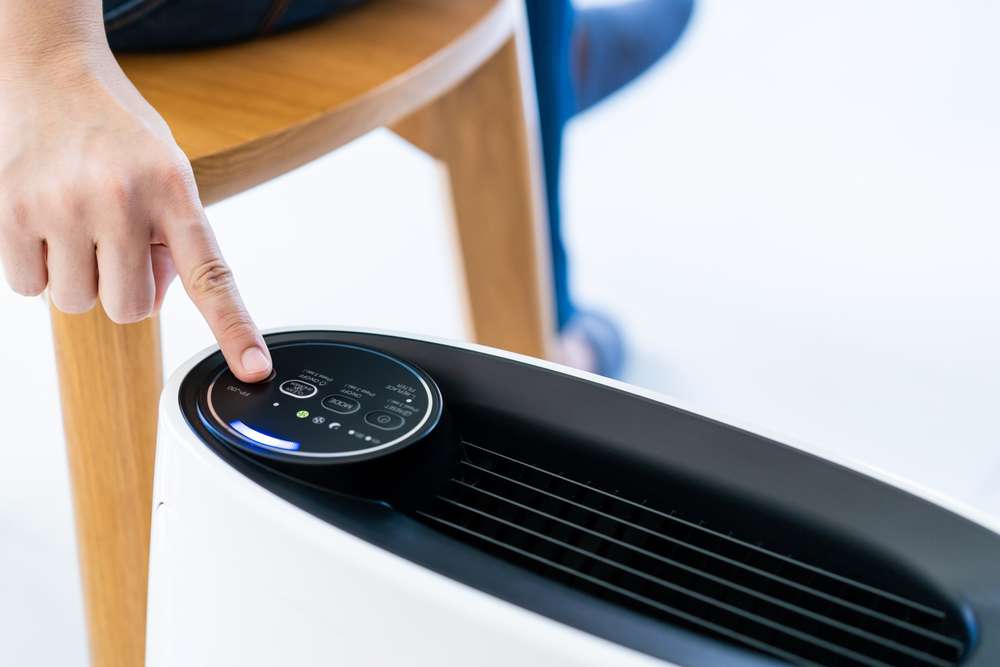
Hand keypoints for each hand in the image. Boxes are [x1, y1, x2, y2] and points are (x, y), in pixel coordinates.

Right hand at [0, 46, 271, 381]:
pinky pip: (27, 286)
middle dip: (121, 289)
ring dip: (77, 278)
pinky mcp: (10, 210)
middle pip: (127, 309)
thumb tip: (147, 301)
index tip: (253, 369)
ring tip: (77, 226)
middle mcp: (120, 197)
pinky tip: (44, 224)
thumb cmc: (118, 131)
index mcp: (173, 190)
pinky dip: (35, 268)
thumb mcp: (168, 174)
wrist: (51, 71)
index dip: (234, 329)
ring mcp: (61, 205)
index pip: (210, 276)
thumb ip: (172, 239)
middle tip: (113, 244)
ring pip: (75, 302)